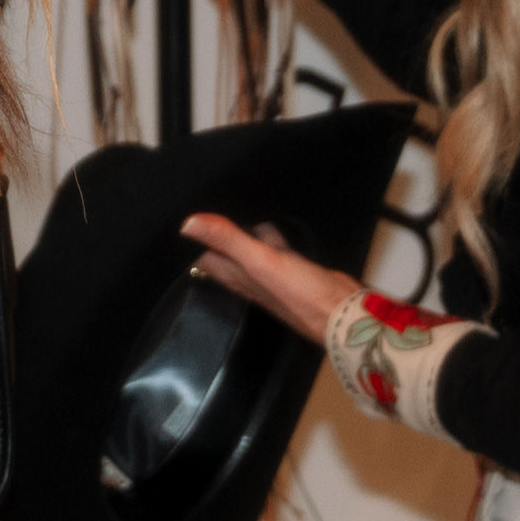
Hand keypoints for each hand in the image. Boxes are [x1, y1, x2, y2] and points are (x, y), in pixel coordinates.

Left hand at [182, 214, 362, 346]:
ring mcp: (270, 273)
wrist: (342, 313)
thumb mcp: (260, 262)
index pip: (201, 257)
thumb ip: (227, 240)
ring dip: (238, 232)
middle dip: (209, 234)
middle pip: (220, 252)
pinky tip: (269, 222)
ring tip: (228, 206)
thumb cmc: (301, 295)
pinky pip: (271, 248)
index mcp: (235, 275)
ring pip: (245, 249)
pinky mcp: (292, 269)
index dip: (189, 240)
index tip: (177, 218)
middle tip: (199, 206)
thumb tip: (187, 224)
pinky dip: (267, 234)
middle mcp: (248, 276)